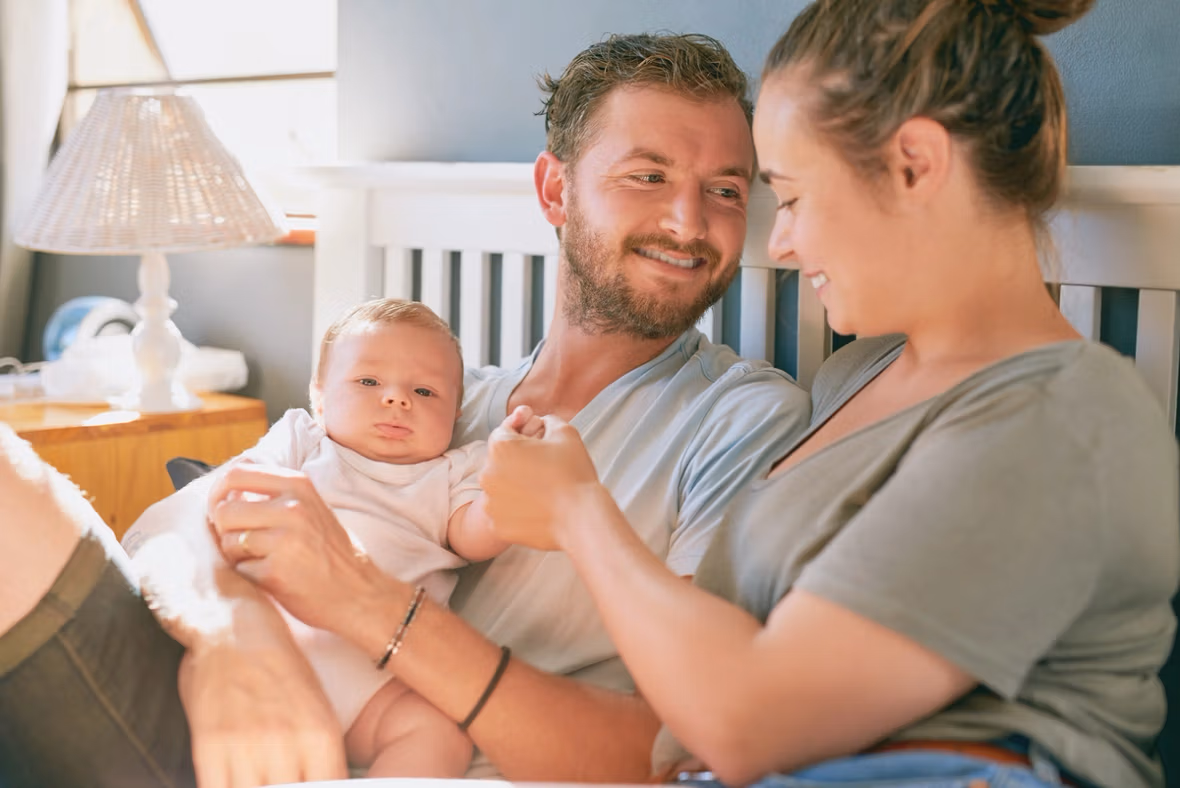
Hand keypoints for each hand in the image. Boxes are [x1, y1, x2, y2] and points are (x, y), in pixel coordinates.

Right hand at [179, 608, 346, 787]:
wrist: (235, 625)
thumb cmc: (277, 669)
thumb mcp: (315, 708)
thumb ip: (317, 756)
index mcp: (322, 734)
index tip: (305, 786)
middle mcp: (289, 742)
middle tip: (278, 781)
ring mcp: (248, 744)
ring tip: (256, 780)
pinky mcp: (210, 744)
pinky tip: (229, 782)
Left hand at [207, 463, 387, 634]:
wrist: (358, 592)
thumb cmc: (329, 551)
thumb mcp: (310, 506)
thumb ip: (274, 493)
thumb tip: (225, 488)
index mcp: (298, 485)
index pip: (236, 473)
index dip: (218, 492)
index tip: (221, 507)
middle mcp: (292, 507)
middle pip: (225, 510)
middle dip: (224, 529)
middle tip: (240, 541)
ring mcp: (284, 540)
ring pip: (228, 541)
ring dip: (236, 555)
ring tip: (262, 560)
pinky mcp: (275, 571)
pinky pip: (239, 569)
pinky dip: (249, 575)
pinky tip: (272, 576)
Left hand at [480, 407, 602, 550]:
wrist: (582, 518)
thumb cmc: (574, 472)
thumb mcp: (565, 432)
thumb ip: (547, 420)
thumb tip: (540, 422)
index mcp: (500, 447)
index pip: (504, 432)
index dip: (521, 432)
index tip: (537, 439)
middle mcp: (487, 474)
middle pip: (499, 460)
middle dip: (517, 460)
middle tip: (543, 466)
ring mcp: (490, 503)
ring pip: (499, 487)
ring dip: (514, 485)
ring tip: (541, 489)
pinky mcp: (497, 525)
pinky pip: (503, 511)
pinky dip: (515, 509)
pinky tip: (536, 508)